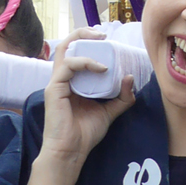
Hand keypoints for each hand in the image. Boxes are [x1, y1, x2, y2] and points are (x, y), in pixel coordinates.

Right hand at [38, 28, 136, 170]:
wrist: (71, 151)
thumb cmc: (85, 133)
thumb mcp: (109, 111)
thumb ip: (122, 97)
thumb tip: (130, 77)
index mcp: (73, 81)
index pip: (77, 53)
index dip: (89, 41)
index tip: (108, 39)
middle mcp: (63, 78)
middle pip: (67, 45)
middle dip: (83, 33)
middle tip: (103, 34)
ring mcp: (57, 82)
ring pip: (65, 50)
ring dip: (84, 42)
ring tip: (102, 41)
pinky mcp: (55, 89)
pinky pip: (68, 66)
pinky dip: (86, 62)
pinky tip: (102, 69)